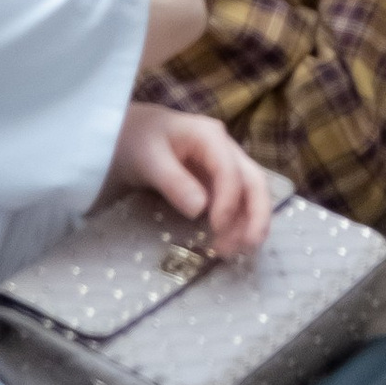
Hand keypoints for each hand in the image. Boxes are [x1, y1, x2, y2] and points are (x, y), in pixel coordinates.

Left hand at [105, 104, 274, 257]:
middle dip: (256, 215)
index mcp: (210, 136)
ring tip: (229, 251)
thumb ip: (173, 181)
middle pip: (254, 181)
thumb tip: (199, 209)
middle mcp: (225, 150)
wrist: (129, 133)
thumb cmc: (138, 141)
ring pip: (250, 194)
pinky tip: (228, 243)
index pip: (230, 170)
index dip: (229, 200)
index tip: (217, 228)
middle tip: (246, 246)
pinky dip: (238, 224)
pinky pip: (237, 203)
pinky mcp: (217, 183)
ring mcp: (224, 166)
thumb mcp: (148, 158)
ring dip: (248, 223)